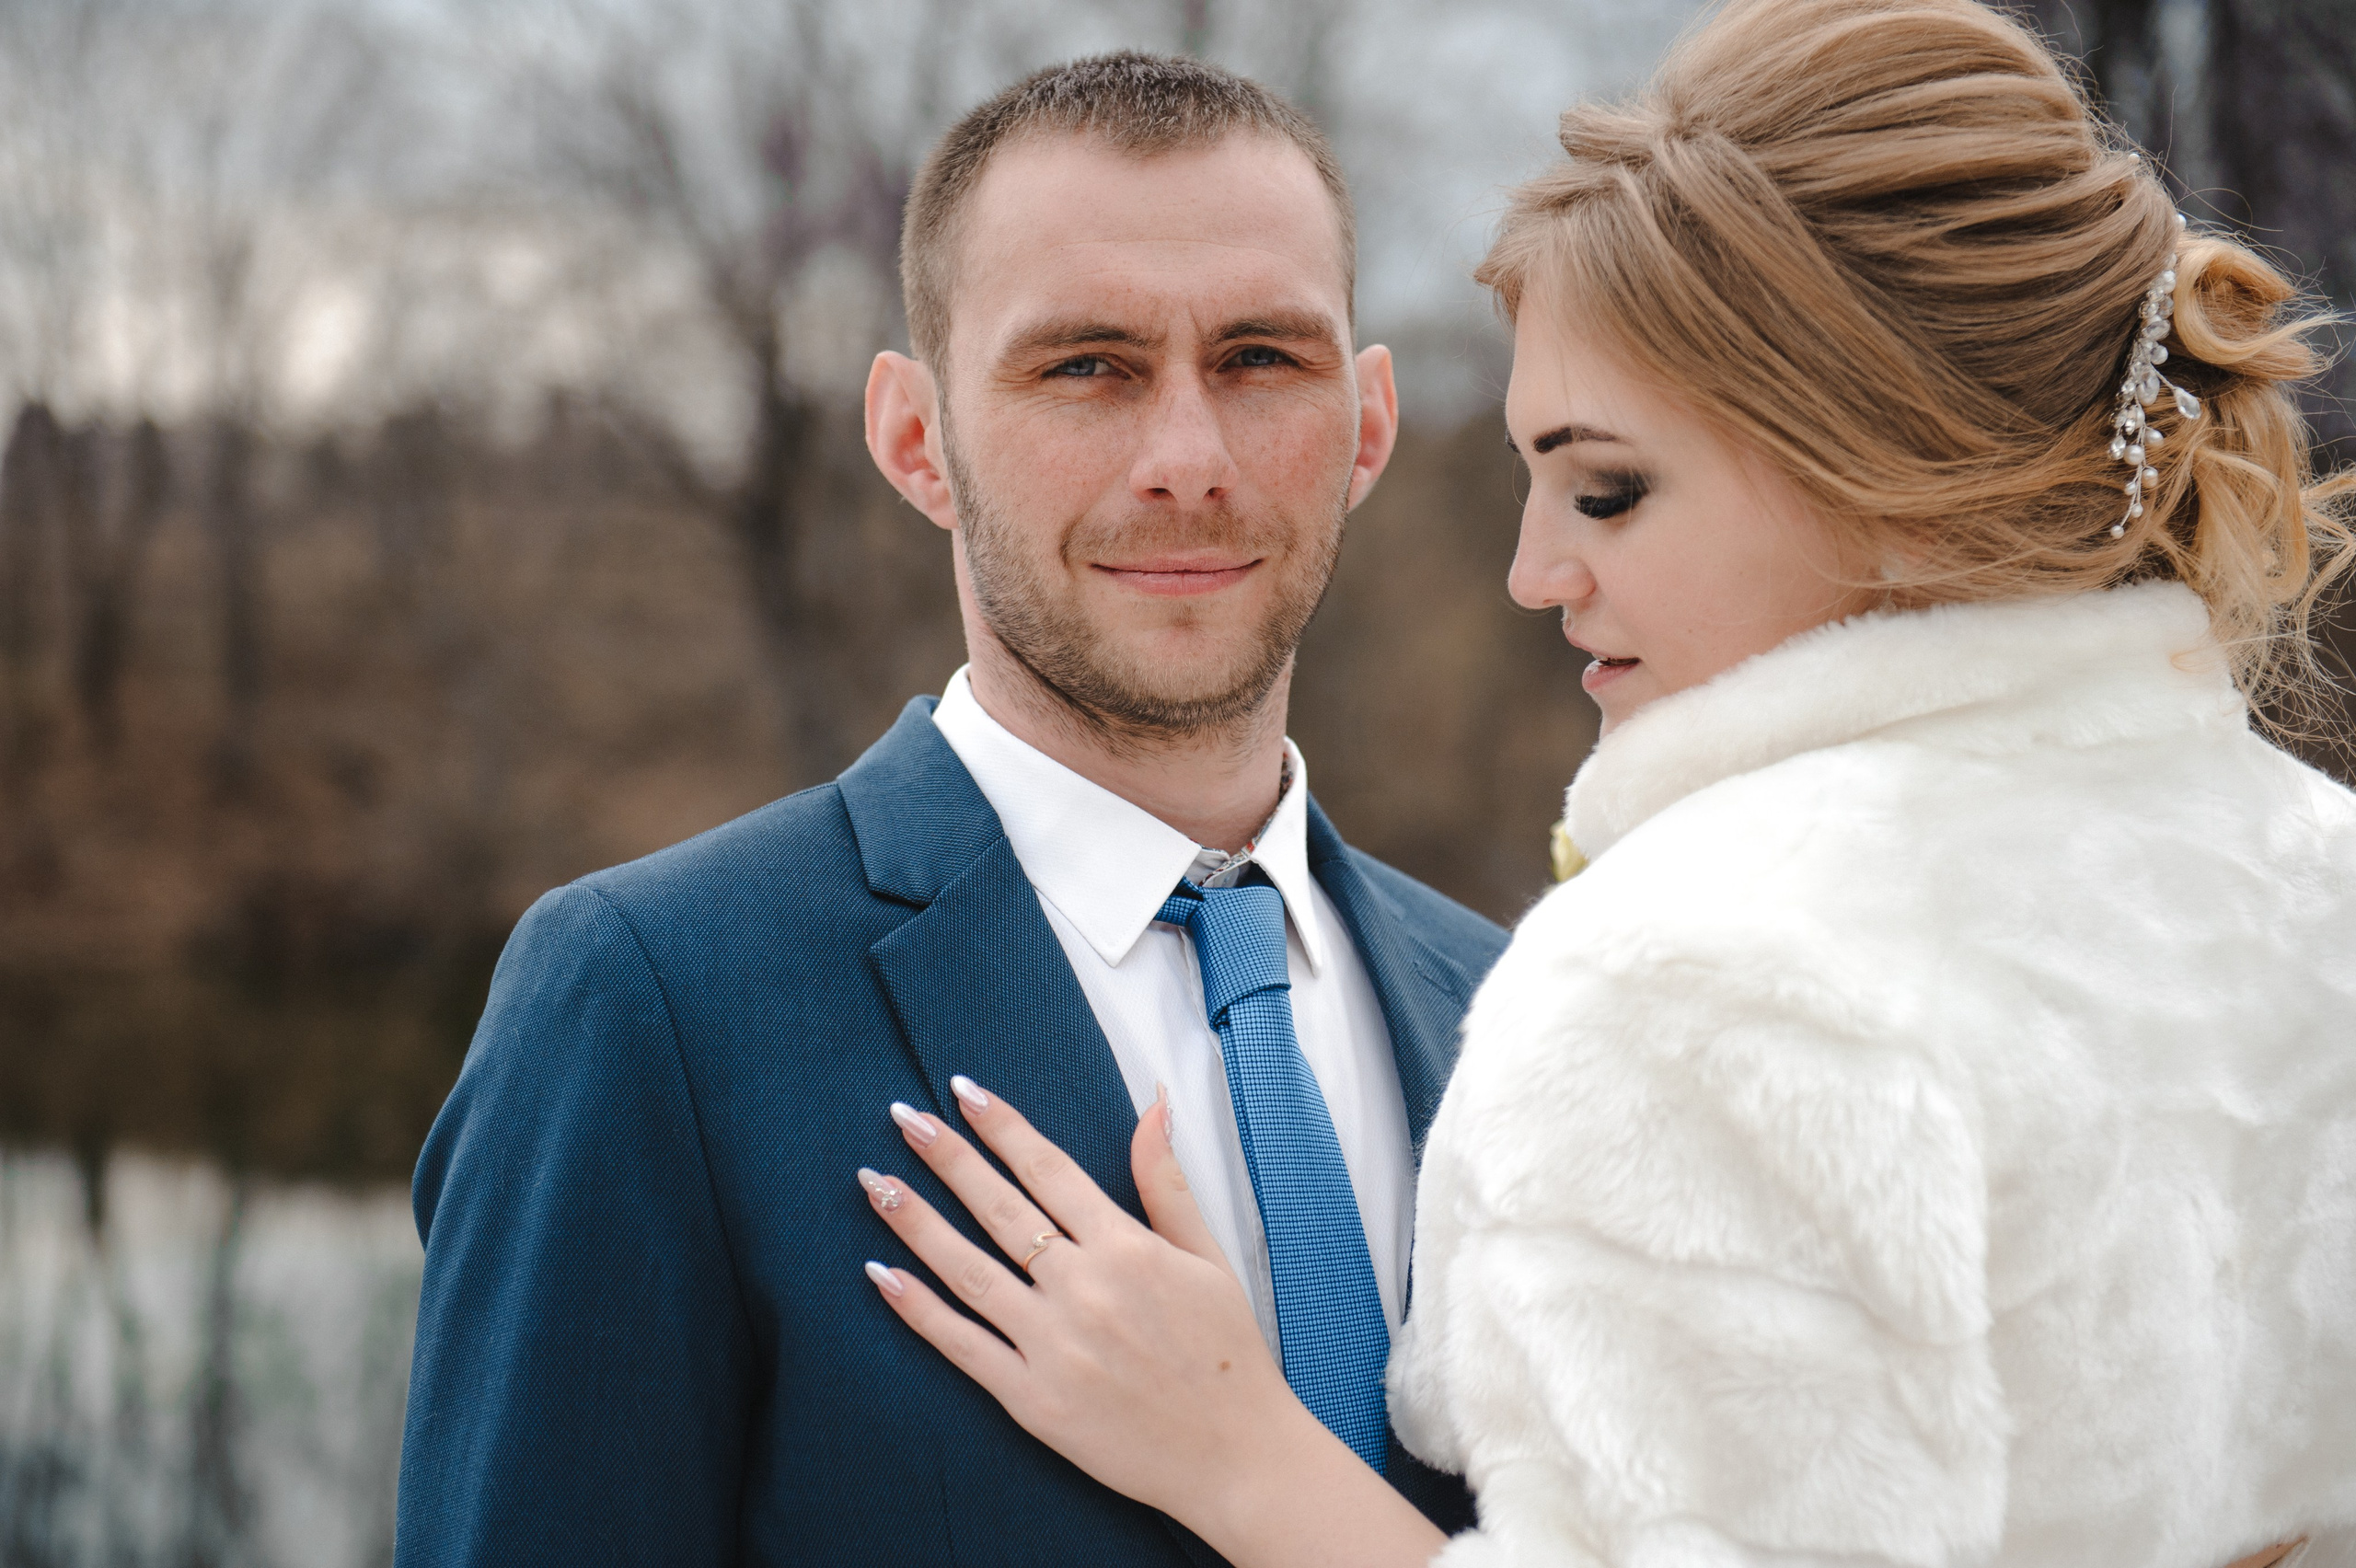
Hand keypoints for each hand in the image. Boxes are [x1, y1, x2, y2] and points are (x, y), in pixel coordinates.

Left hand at [857, 1077, 1316, 1527]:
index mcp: (1127, 1248)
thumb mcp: (1208, 1257)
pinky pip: (963, 1347)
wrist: (1237, 1456)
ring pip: (967, 1271)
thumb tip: (1153, 1105)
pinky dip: (918, 1311)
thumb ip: (1166, 1182)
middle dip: (946, 1157)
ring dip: (916, 1223)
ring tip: (875, 1182)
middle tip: (904, 1118)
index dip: (1002, 1126)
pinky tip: (882, 1275)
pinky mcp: (1033, 1400)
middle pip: (998, 1208)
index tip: (962, 1091)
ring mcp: (1053, 1345)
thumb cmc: (1227, 1355)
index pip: (1048, 1169)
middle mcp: (1083, 1289)